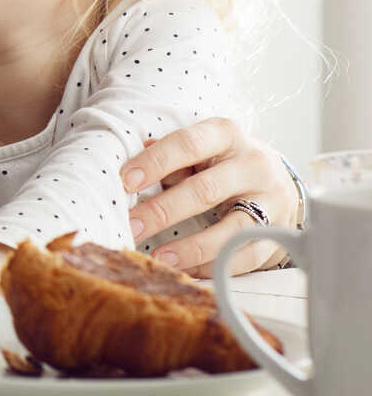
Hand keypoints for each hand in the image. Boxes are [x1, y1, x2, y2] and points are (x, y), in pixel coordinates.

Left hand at [121, 119, 295, 277]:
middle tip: (131, 226)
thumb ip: (169, 157)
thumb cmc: (224, 161)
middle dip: (162, 211)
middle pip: (205, 190)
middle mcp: (253, 164)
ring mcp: (271, 200)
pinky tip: (188, 269)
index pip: (188, 144)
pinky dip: (215, 265)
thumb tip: (131, 169)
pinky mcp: (279, 232)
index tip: (125, 181)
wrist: (278, 180)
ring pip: (231, 229)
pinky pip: (246, 256)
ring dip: (190, 247)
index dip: (155, 162)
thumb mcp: (201, 148)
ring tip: (159, 256)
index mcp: (227, 135)